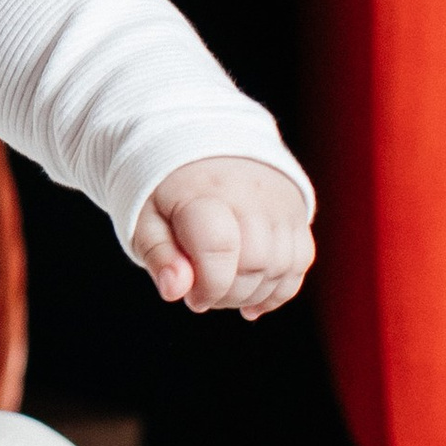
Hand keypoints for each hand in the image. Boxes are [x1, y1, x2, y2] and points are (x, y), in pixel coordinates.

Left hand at [132, 157, 312, 317]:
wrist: (206, 144)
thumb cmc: (170, 190)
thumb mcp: (145, 217)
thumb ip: (159, 256)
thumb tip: (175, 291)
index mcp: (203, 191)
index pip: (219, 248)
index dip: (208, 286)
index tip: (192, 297)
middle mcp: (249, 193)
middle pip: (254, 263)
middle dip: (229, 294)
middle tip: (205, 294)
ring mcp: (278, 202)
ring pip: (281, 267)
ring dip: (253, 295)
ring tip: (225, 292)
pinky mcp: (296, 212)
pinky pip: (300, 262)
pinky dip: (278, 290)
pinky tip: (252, 301)